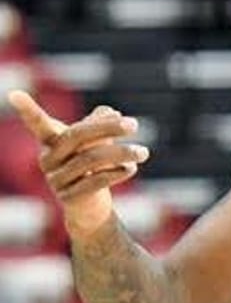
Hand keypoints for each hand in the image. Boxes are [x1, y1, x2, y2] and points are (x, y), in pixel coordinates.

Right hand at [7, 90, 149, 238]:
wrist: (89, 208)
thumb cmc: (92, 166)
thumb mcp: (96, 142)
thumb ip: (100, 123)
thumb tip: (110, 112)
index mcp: (51, 143)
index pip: (39, 124)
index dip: (28, 110)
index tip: (14, 94)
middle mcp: (48, 160)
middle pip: (77, 136)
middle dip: (107, 127)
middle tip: (134, 124)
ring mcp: (56, 180)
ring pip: (91, 159)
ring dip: (122, 153)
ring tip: (144, 152)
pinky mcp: (70, 198)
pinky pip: (95, 181)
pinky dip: (116, 172)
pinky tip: (131, 168)